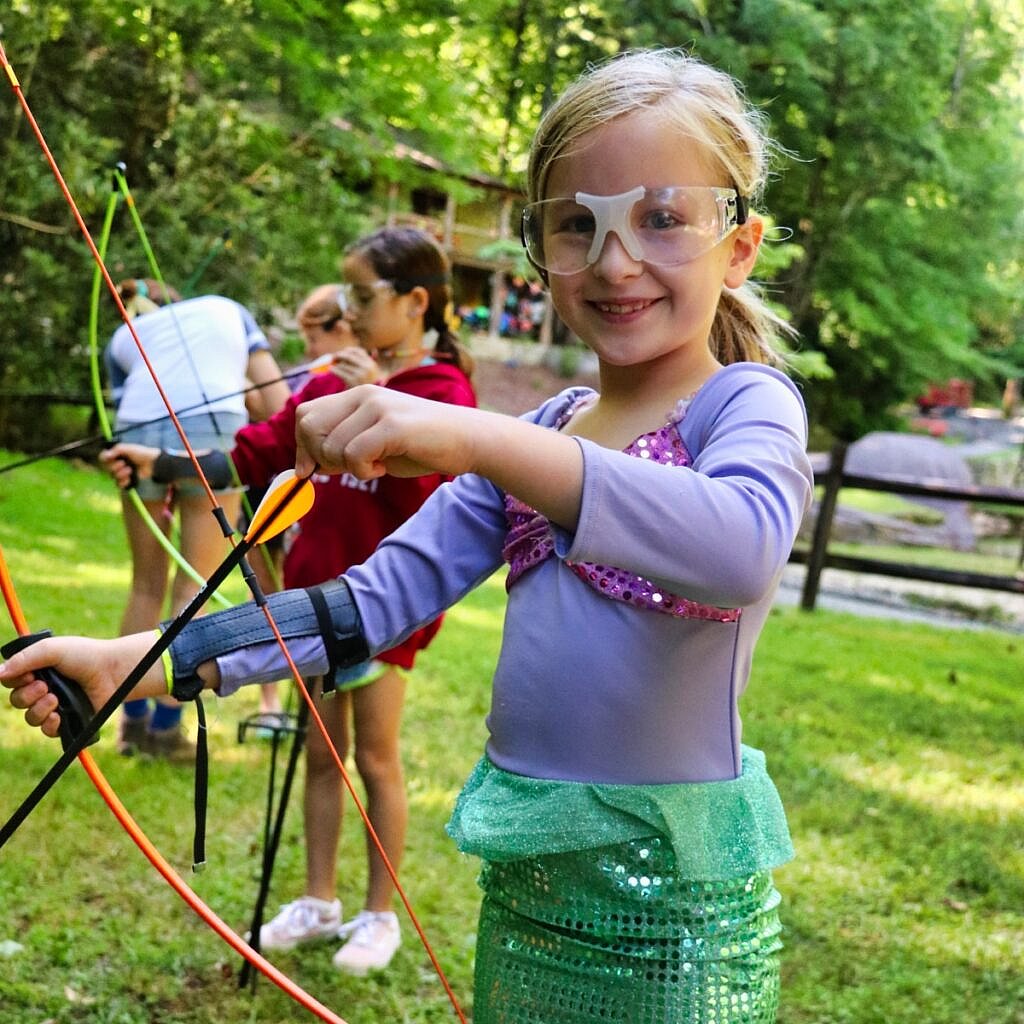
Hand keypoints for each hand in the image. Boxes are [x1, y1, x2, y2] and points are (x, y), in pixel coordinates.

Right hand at [0, 632, 163, 738]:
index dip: (14, 680)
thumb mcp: (52, 649)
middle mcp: (43, 688)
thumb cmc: (84, 656)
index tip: (29, 675)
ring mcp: (55, 705)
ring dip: (38, 708)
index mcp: (37, 670)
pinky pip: (47, 730)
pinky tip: (58, 715)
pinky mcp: (67, 720)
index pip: (10, 681)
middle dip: (27, 695)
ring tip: (55, 698)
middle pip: (17, 701)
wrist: (111, 671)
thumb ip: (24, 659)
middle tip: (45, 686)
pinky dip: (49, 724)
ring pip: (30, 717)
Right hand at [100, 443, 159, 488]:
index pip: (103, 458)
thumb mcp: (128, 448)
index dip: (105, 459)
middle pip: (107, 469)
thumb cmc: (141, 453)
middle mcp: (117, 464)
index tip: (111, 458)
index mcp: (116, 455)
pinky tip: (128, 478)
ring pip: (113, 477)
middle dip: (115, 467)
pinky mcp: (127, 480)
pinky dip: (123, 482)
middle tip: (124, 463)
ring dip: (121, 474)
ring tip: (130, 470)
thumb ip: (116, 450)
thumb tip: (105, 455)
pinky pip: (119, 484)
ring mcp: (122, 473)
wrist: (153, 463)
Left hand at [293, 385, 476, 480]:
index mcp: (357, 396)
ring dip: (350, 468)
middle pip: (310, 427)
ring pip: (332, 447)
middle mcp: (364, 396)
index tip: (314, 469)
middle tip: (350, 467)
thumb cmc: (420, 445)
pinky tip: (384, 467)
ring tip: (377, 464)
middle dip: (321, 457)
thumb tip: (306, 467)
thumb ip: (342, 447)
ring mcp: (379, 408)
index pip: (305, 415)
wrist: (467, 439)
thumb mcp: (374, 443)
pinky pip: (355, 455)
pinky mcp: (393, 426)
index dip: (303, 445)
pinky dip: (364, 471)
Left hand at [332, 346, 380, 387]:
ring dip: (336, 365)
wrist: (366, 404)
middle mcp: (368, 368)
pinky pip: (339, 371)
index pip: (358, 351)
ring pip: (343, 364)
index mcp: (372, 364)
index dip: (349, 350)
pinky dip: (333, 370)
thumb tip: (372, 351)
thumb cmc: (365, 389)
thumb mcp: (369, 376)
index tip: (342, 353)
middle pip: (349, 356)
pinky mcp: (353, 381)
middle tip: (333, 358)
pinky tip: (331, 370)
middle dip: (339, 356)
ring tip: (333, 368)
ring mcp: (361, 374)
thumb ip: (366, 364)